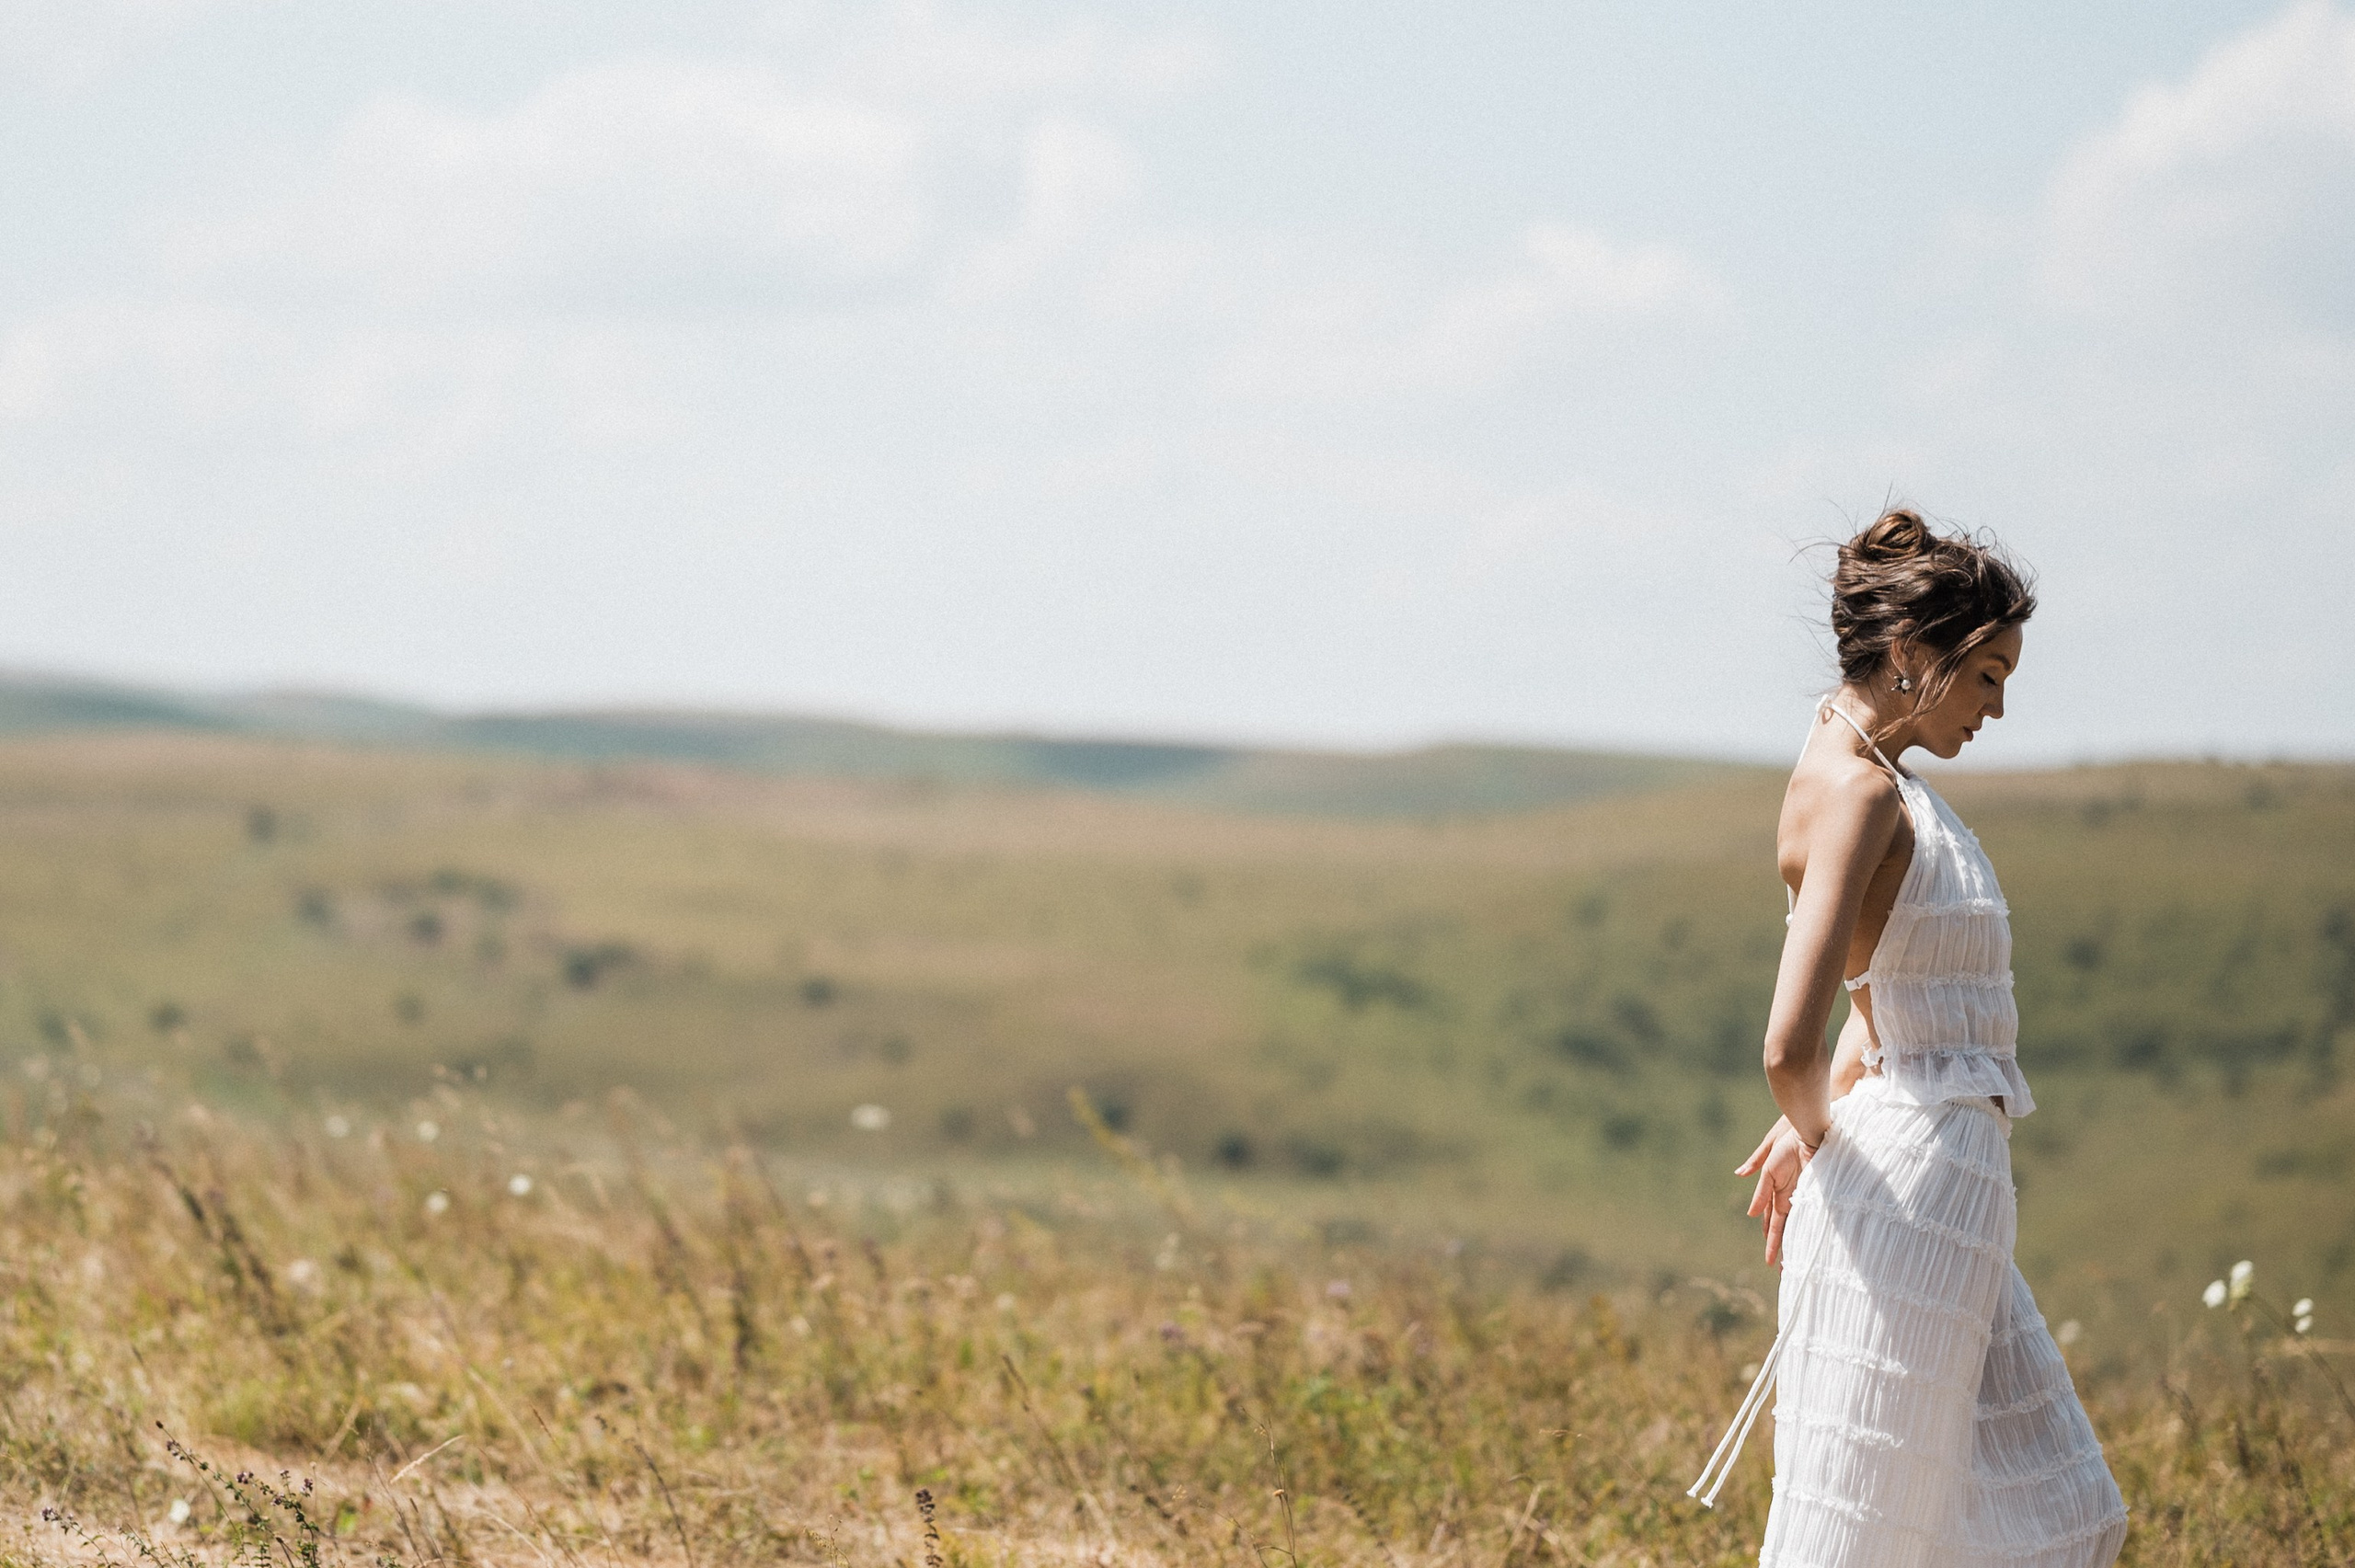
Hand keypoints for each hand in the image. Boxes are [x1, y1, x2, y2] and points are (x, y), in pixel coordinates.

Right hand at [1736, 1116, 1820, 1267]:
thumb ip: (1760, 1183)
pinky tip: (1817, 1243)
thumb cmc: (1787, 1141)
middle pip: (1788, 1229)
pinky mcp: (1820, 1191)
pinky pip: (1816, 1214)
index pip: (1773, 1224)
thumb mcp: (1769, 1163)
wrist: (1810, 1128)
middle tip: (1785, 1273)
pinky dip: (1813, 1229)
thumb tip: (1748, 1205)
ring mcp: (1806, 1195)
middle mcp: (1792, 1197)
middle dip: (1785, 1250)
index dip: (1772, 1242)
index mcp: (1777, 1192)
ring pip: (1802, 1225)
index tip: (1771, 1261)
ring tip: (1801, 1266)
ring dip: (1800, 1244)